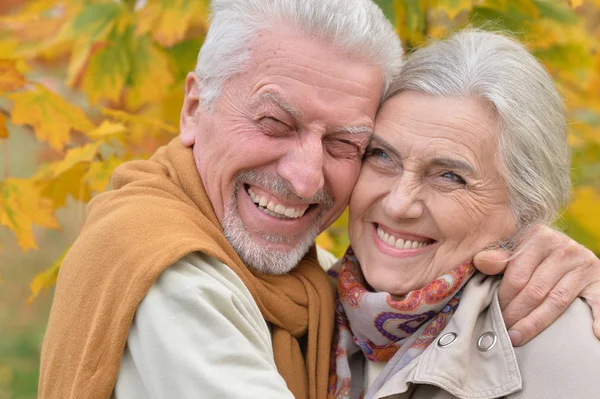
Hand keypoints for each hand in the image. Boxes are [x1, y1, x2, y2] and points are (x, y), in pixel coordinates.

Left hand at [473, 224, 599, 345]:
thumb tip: (480, 262)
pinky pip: (598, 301)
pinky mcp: (599, 279)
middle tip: (503, 331)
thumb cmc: (533, 255)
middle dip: (516, 314)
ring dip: (535, 323)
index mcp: (538, 236)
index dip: (503, 298)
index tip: (493, 315)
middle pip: (535, 290)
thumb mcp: (516, 251)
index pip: (516, 275)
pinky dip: (599, 318)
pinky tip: (594, 333)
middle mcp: (564, 246)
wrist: (568, 252)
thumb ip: (499, 258)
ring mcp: (584, 263)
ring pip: (557, 300)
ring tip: (518, 337)